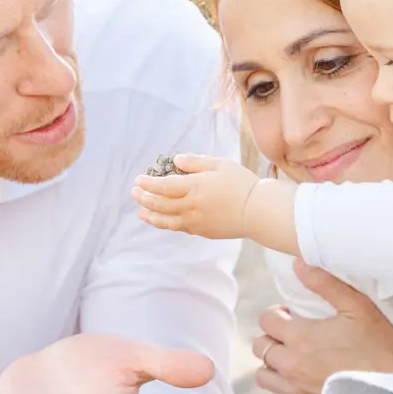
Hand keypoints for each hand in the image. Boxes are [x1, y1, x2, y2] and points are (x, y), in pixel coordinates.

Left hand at [132, 155, 262, 239]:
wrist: (258, 212)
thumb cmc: (241, 184)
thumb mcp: (219, 164)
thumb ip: (195, 162)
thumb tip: (175, 161)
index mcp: (194, 187)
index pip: (163, 186)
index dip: (147, 184)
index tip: (138, 180)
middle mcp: (191, 206)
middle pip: (160, 204)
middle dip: (144, 198)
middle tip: (134, 193)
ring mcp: (195, 222)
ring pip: (166, 220)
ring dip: (151, 215)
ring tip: (140, 212)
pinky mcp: (203, 232)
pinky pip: (179, 228)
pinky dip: (167, 224)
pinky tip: (163, 220)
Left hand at [253, 261, 392, 393]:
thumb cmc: (382, 348)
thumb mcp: (358, 308)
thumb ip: (325, 284)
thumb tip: (298, 264)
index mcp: (299, 337)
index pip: (266, 320)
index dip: (278, 314)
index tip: (293, 316)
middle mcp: (290, 367)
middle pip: (260, 348)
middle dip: (274, 338)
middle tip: (296, 336)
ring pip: (264, 377)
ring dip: (275, 366)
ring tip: (298, 360)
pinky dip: (289, 391)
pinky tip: (309, 383)